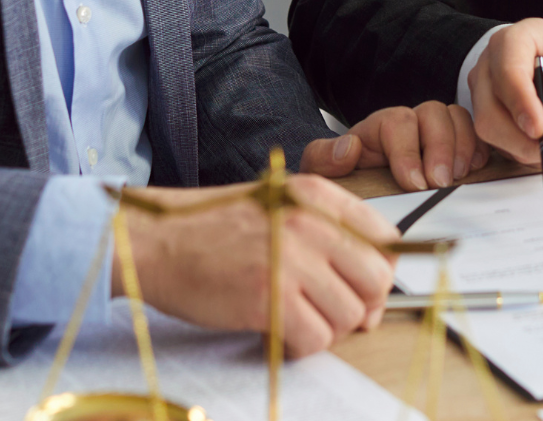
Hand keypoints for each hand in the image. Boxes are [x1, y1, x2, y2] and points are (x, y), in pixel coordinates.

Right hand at [113, 176, 399, 356]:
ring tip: (297, 319)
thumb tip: (372, 278)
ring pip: (349, 314)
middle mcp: (311, 223)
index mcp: (317, 196)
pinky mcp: (269, 298)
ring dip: (328, 328)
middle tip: (336, 314)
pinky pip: (316, 338)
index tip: (364, 288)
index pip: (386, 237)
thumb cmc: (213, 229)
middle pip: (377, 280)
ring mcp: (291, 259)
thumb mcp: (280, 207)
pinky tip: (280, 333)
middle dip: (363, 306)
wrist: (157, 241)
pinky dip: (302, 345)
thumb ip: (326, 230)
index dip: (380, 272)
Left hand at [300, 102, 485, 191]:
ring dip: (463, 146)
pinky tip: (474, 171)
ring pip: (458, 118)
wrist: (360, 194)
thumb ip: (323, 157)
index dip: (408, 151)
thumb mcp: (322, 172)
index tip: (414, 183)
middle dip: (440, 148)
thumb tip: (348, 148)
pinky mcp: (456, 147)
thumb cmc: (346, 182)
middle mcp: (410, 123)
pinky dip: (480, 149)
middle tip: (441, 183)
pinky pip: (476, 133)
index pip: (397, 122)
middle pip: (433, 113)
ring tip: (459, 177)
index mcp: (378, 128)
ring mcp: (435, 133)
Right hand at [468, 18, 542, 166]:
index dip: (522, 103)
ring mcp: (481, 98)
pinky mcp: (485, 121)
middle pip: (491, 115)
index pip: (507, 73)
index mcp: (509, 43)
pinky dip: (529, 155)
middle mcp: (487, 71)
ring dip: (532, 150)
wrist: (539, 59)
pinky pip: (500, 147)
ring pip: (493, 136)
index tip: (540, 127)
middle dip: (527, 143)